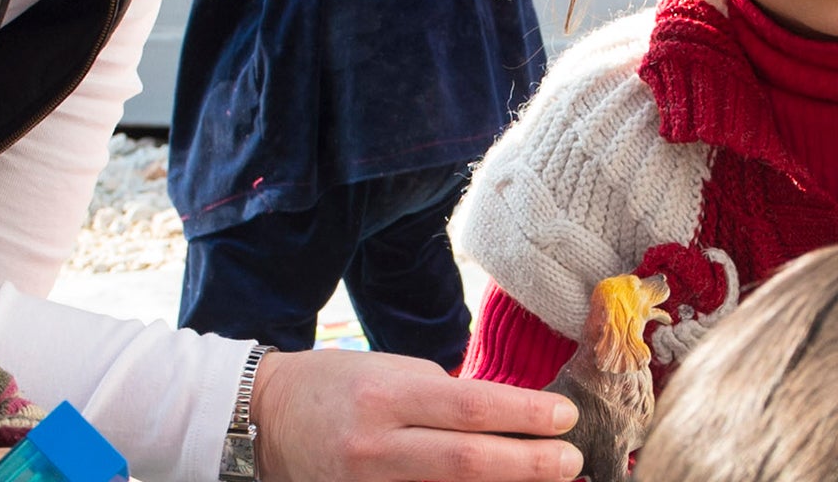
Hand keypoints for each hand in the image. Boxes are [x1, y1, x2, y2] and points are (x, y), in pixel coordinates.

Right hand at [250, 348, 582, 481]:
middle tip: (571, 462)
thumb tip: (508, 418)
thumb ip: (444, 396)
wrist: (266, 421)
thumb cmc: (338, 386)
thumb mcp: (390, 371)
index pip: (469, 407)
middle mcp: (375, 446)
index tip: (565, 417)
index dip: (524, 414)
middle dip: (529, 465)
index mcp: (386, 396)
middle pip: (467, 463)